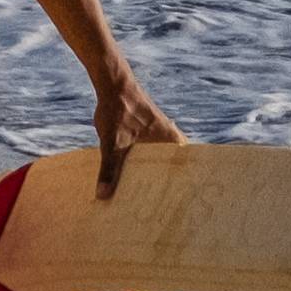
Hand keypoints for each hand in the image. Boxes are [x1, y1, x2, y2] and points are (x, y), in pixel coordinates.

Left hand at [90, 60, 185, 197]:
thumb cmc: (118, 110)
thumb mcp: (112, 143)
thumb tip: (103, 196)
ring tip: (149, 196)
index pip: (186, 165)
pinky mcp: (147, 130)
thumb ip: (109, 169)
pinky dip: (146, 163)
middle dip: (168, 183)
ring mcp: (159, 132)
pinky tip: (134, 176)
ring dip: (156, 172)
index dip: (187, 183)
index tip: (186, 201)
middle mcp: (169, 136)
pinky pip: (151, 151)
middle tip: (164, 206)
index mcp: (170, 139)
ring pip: (161, 157)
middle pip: (173, 165)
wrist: (113, 83)